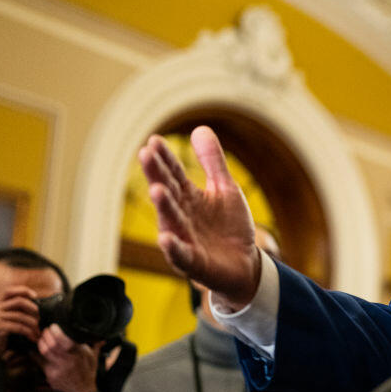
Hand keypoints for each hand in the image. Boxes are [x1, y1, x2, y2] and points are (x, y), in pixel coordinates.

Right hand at [0, 287, 40, 356]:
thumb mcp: (4, 321)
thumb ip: (14, 312)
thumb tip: (35, 307)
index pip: (9, 291)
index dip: (23, 291)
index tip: (36, 296)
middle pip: (19, 301)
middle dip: (33, 309)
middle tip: (39, 320)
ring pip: (20, 316)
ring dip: (33, 324)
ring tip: (37, 332)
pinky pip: (17, 327)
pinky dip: (28, 332)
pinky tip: (32, 337)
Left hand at [36, 324, 99, 391]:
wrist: (82, 389)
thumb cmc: (88, 371)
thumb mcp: (93, 356)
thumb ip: (94, 344)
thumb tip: (100, 335)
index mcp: (79, 354)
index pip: (65, 341)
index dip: (56, 332)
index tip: (53, 326)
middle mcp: (68, 361)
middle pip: (52, 345)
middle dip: (46, 335)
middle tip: (45, 330)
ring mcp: (58, 369)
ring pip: (44, 352)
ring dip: (40, 343)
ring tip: (41, 338)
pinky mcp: (50, 375)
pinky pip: (40, 362)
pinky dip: (35, 355)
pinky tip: (33, 350)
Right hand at [138, 126, 260, 308]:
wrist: (245, 264)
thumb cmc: (229, 226)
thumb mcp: (225, 188)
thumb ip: (212, 162)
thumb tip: (200, 128)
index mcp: (189, 197)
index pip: (174, 174)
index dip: (165, 158)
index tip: (154, 140)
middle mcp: (182, 216)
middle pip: (168, 192)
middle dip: (156, 175)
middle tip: (145, 154)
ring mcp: (185, 239)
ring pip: (171, 221)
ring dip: (164, 206)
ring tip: (156, 189)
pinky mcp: (194, 262)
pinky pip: (181, 255)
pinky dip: (173, 248)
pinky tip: (166, 238)